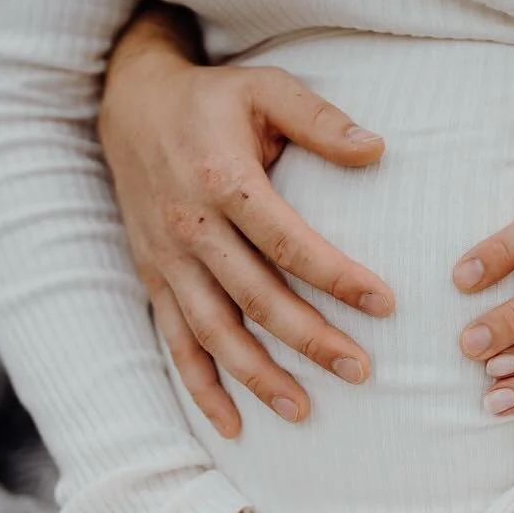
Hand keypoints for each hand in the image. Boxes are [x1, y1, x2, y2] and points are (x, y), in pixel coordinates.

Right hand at [100, 30, 394, 436]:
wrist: (128, 101)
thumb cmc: (213, 98)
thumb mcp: (267, 88)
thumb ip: (320, 119)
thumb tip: (377, 151)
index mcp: (223, 180)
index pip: (287, 241)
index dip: (336, 275)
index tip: (385, 303)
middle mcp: (191, 227)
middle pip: (256, 297)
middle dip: (310, 340)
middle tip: (361, 371)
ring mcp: (168, 258)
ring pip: (214, 331)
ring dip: (257, 376)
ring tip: (303, 410)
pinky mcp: (154, 277)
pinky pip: (175, 341)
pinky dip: (200, 386)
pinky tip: (232, 424)